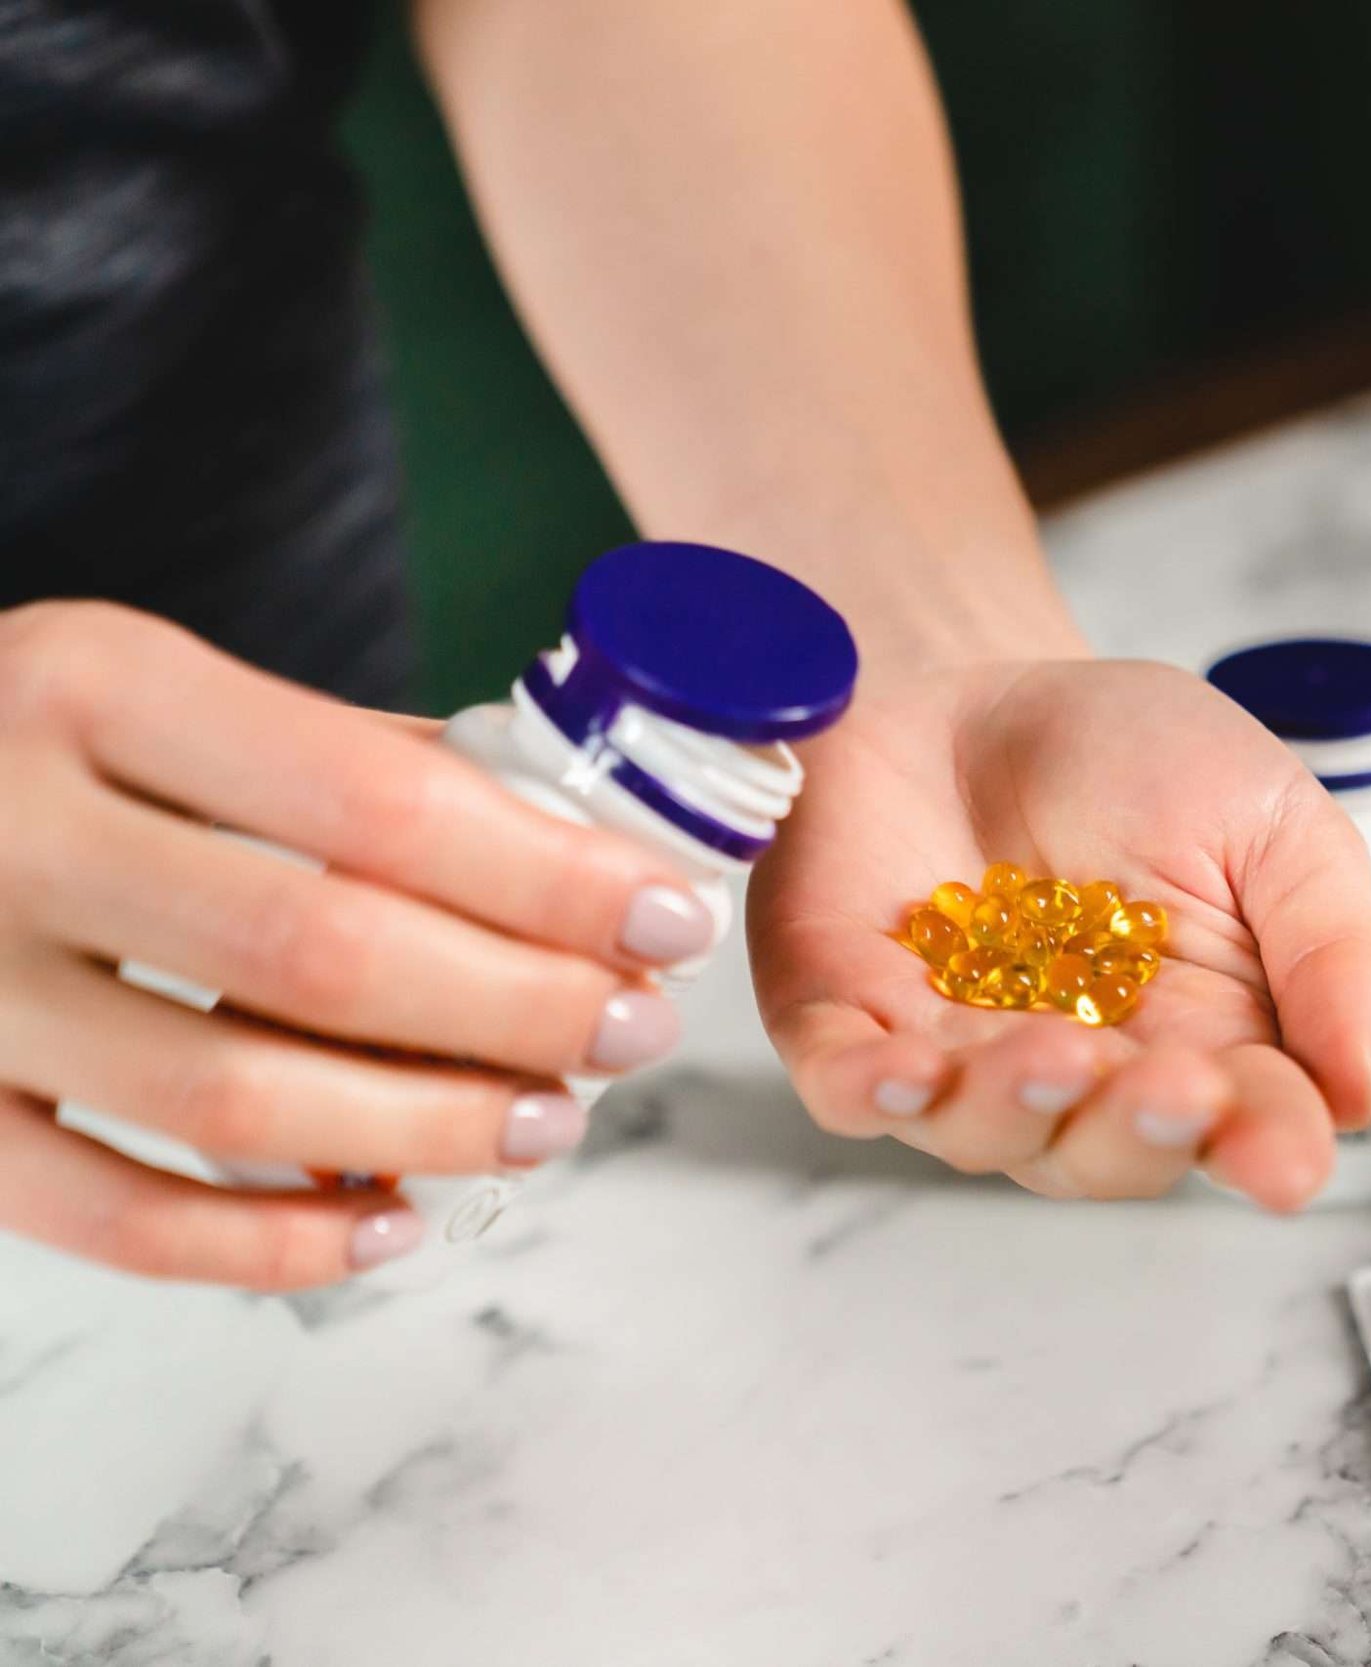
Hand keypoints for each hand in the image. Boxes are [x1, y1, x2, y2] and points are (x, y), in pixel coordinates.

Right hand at [0, 603, 715, 1288]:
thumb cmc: (27, 744)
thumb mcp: (159, 690)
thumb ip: (344, 759)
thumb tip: (573, 844)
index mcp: (96, 684)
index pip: (378, 803)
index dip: (548, 880)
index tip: (666, 919)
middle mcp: (7, 826)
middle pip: (321, 956)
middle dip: (516, 1008)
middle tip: (630, 1030)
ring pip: (229, 1100)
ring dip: (423, 1129)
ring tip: (546, 1124)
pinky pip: (111, 1217)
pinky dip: (270, 1244)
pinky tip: (390, 1224)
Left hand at [749, 657, 1370, 1209]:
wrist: (978, 684)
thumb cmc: (1139, 759)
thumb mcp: (1273, 823)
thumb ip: (1331, 949)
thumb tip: (1364, 1091)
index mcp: (1208, 1043)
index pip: (1246, 1122)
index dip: (1265, 1147)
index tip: (1286, 1161)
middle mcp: (1085, 1075)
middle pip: (1112, 1153)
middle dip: (1141, 1132)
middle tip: (1174, 1087)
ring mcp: (959, 1058)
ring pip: (984, 1134)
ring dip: (1020, 1108)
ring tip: (1056, 1052)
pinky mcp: (845, 1020)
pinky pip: (849, 1085)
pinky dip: (873, 1092)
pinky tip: (903, 1070)